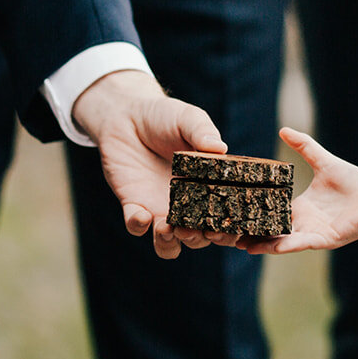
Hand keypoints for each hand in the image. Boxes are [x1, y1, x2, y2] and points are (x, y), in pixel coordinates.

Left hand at [70, 69, 228, 257]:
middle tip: (198, 230)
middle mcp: (187, 205)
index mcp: (208, 188)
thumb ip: (203, 132)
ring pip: (168, 244)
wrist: (127, 115)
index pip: (225, 218)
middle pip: (199, 238)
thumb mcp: (187, 118)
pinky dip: (138, 225)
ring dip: (169, 243)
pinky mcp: (133, 204)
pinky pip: (136, 226)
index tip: (230, 227)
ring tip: (168, 229)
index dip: (230, 229)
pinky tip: (140, 214)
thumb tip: (221, 148)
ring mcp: (159, 208)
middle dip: (200, 239)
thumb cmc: (164, 117)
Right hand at [240, 128, 357, 253]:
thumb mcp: (324, 161)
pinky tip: (273, 247)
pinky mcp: (325, 239)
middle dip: (251, 234)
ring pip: (282, 241)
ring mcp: (312, 233)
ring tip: (242, 245)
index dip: (252, 213)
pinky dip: (287, 245)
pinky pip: (302, 243)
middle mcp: (303, 223)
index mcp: (300, 207)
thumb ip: (304, 146)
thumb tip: (284, 129)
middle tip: (227, 234)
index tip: (231, 214)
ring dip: (263, 244)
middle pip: (271, 230)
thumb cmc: (354, 182)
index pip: (270, 212)